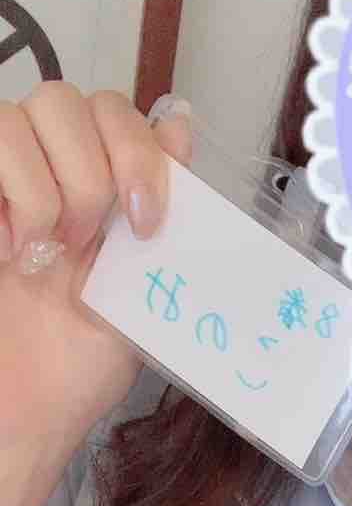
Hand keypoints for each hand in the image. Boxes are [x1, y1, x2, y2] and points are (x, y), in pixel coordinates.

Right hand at [0, 82, 191, 446]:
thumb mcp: (141, 281)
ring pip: (22, 116)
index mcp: (93, 181)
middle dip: (92, 174)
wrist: (29, 407)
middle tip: (88, 244)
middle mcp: (41, 165)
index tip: (147, 223)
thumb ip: (161, 201)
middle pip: (67, 99)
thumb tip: (180, 120)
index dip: (138, 153)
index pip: (114, 109)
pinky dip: (15, 195)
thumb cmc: (83, 356)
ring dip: (50, 190)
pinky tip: (12, 250)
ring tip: (48, 252)